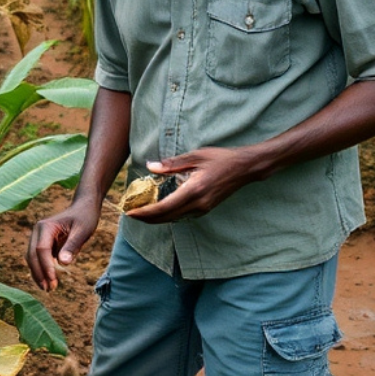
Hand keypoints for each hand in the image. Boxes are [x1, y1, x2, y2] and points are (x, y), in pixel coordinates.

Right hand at [27, 201, 101, 291]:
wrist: (83, 208)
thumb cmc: (85, 218)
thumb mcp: (83, 231)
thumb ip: (72, 246)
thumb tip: (63, 263)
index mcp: (45, 226)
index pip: (41, 249)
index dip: (46, 266)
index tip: (53, 280)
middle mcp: (37, 231)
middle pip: (32, 255)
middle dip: (39, 273)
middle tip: (49, 289)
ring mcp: (38, 237)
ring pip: (31, 258)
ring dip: (38, 273)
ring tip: (48, 288)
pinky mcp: (42, 243)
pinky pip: (38, 258)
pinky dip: (41, 270)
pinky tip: (49, 280)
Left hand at [128, 147, 265, 223]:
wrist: (245, 168)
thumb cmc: (221, 158)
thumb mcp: (196, 156)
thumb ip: (172, 164)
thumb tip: (151, 166)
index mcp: (194, 190)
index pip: (164, 207)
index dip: (145, 212)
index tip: (129, 212)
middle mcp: (198, 203)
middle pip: (166, 217)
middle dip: (146, 218)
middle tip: (129, 213)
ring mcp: (203, 208)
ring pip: (173, 219)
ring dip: (155, 218)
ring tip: (139, 213)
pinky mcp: (205, 209)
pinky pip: (182, 216)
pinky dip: (167, 215)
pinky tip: (158, 210)